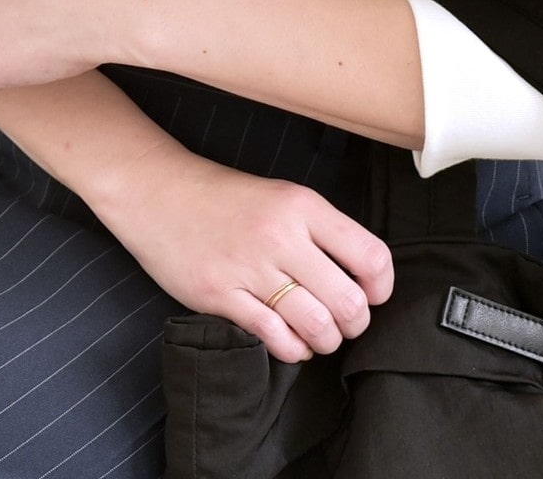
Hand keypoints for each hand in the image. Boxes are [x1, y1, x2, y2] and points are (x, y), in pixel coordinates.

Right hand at [94, 143, 393, 363]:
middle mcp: (281, 235)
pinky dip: (292, 349)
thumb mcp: (283, 197)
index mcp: (303, 206)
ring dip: (326, 341)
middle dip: (355, 323)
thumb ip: (321, 230)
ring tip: (319, 335)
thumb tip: (363, 276)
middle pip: (348, 301)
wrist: (161, 193)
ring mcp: (249, 267)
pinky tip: (291, 342)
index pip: (370, 256)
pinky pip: (274, 337)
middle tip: (345, 322)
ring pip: (316, 325)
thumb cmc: (227, 198)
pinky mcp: (220, 295)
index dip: (381, 286)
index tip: (373, 295)